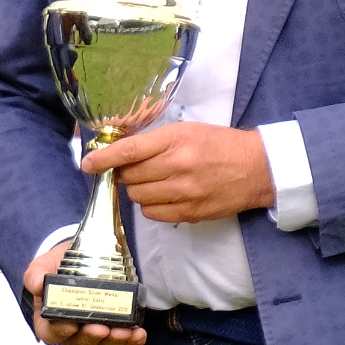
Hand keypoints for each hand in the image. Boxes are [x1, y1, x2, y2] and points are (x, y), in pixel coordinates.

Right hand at [22, 239, 146, 344]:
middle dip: (91, 338)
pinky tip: (138, 333)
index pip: (51, 334)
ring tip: (124, 331)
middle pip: (78, 343)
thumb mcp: (43, 266)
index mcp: (50, 320)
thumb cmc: (59, 266)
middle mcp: (72, 330)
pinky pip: (123, 341)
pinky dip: (132, 340)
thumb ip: (36, 274)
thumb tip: (37, 284)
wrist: (83, 256)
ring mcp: (94, 331)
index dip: (60, 333)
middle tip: (102, 328)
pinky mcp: (114, 327)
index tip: (71, 324)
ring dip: (113, 341)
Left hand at [85, 122, 273, 223]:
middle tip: (134, 168)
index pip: (129, 151)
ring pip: (138, 196)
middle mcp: (178, 166)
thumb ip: (155, 141)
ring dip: (137, 189)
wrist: (257, 168)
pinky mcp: (190, 212)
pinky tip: (163, 195)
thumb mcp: (188, 131)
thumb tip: (120, 153)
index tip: (87, 163)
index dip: (103, 159)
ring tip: (153, 180)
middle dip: (124, 173)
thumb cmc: (220, 145)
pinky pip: (153, 214)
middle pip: (130, 176)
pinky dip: (151, 206)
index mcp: (176, 140)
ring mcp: (185, 192)